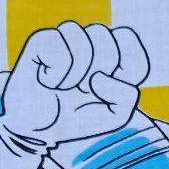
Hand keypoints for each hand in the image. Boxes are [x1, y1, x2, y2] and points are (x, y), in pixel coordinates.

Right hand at [0, 23, 148, 150]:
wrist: (42, 129)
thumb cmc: (79, 119)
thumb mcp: (115, 116)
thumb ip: (126, 97)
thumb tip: (98, 77)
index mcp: (109, 53)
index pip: (128, 38)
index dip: (127, 64)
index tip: (115, 85)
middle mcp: (87, 41)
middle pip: (106, 39)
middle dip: (100, 73)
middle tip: (86, 90)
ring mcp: (63, 39)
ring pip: (82, 41)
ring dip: (77, 77)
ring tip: (67, 88)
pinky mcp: (40, 41)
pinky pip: (57, 50)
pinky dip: (56, 77)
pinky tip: (49, 82)